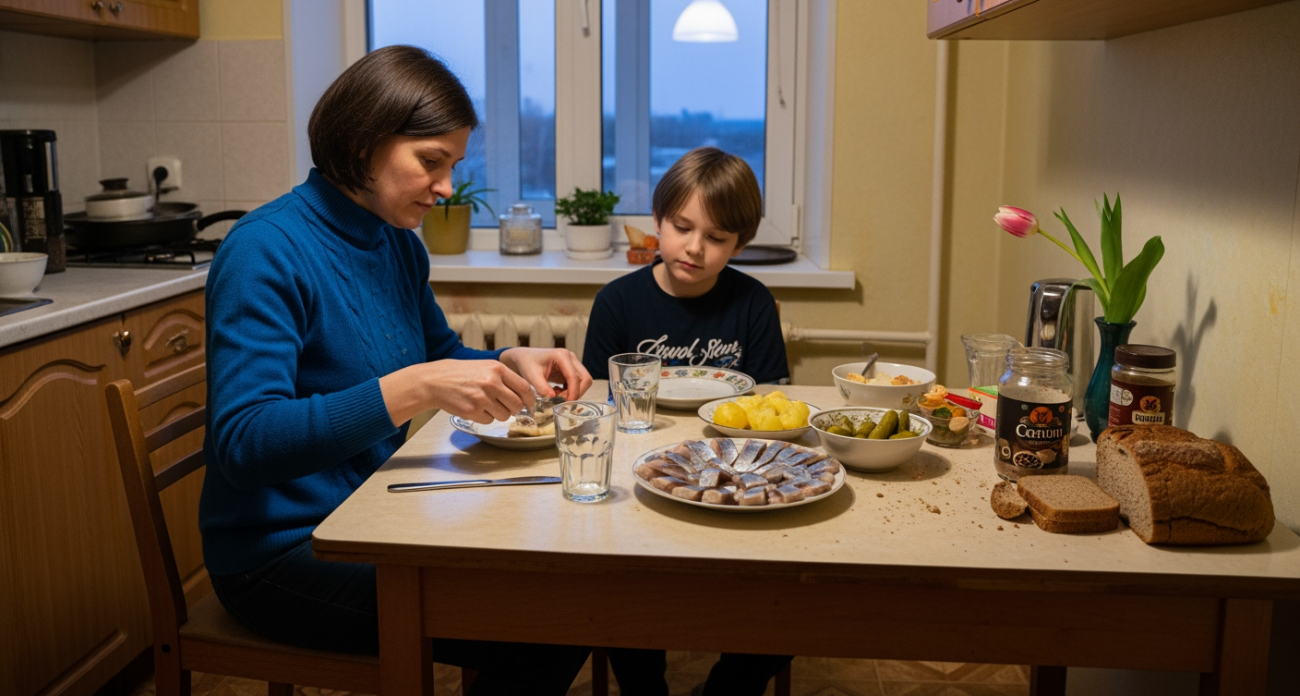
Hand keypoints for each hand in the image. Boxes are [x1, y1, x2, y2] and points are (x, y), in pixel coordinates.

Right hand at [380, 359, 532, 425]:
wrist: (435, 380)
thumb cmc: (461, 373)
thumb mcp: (485, 367)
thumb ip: (505, 378)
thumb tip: (525, 394)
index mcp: (498, 369)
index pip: (525, 388)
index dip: (529, 399)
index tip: (529, 404)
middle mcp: (492, 383)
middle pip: (517, 405)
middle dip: (514, 409)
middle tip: (506, 406)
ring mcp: (482, 398)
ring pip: (504, 415)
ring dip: (499, 413)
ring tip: (485, 404)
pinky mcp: (473, 411)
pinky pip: (489, 420)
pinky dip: (485, 417)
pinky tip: (475, 407)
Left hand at [499, 347, 592, 401]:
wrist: (524, 358)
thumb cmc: (527, 364)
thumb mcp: (531, 376)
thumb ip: (541, 387)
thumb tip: (553, 398)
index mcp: (562, 356)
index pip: (574, 376)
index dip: (573, 392)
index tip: (566, 404)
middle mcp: (570, 358)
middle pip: (585, 378)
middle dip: (576, 392)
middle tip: (562, 401)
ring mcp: (572, 364)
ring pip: (583, 382)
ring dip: (573, 392)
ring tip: (556, 395)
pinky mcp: (570, 370)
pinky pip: (577, 383)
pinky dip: (570, 391)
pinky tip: (556, 392)